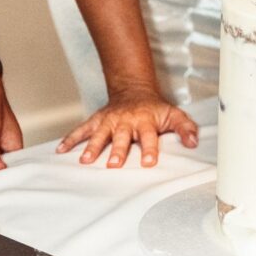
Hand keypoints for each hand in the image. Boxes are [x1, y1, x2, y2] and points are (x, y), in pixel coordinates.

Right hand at [57, 86, 198, 167]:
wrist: (134, 90)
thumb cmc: (155, 109)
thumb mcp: (173, 115)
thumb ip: (185, 128)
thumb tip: (193, 142)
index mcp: (146, 121)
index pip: (149, 136)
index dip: (149, 149)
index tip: (149, 163)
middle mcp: (126, 120)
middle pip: (122, 137)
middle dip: (117, 150)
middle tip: (113, 164)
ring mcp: (110, 120)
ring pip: (100, 133)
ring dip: (93, 146)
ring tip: (85, 160)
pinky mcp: (97, 120)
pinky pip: (82, 129)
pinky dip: (71, 138)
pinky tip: (61, 150)